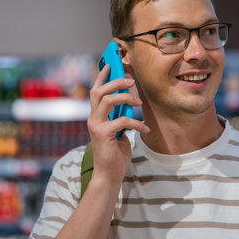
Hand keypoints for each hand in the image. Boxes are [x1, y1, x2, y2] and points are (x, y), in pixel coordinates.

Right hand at [87, 64, 148, 183]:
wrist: (109, 175)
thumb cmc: (115, 153)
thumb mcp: (118, 131)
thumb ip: (119, 117)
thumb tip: (130, 102)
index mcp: (95, 117)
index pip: (95, 91)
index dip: (101, 76)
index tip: (110, 63)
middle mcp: (93, 119)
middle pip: (99, 91)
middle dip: (115, 81)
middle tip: (131, 80)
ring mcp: (96, 126)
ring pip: (107, 100)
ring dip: (125, 97)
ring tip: (139, 102)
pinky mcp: (103, 135)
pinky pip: (121, 120)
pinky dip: (136, 123)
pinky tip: (145, 129)